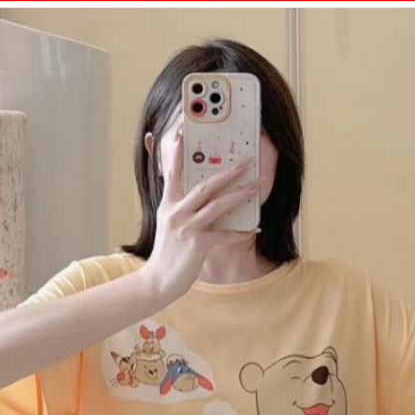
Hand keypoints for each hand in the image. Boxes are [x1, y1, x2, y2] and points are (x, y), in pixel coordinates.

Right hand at [141, 128, 260, 302]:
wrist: (158, 280)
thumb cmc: (168, 254)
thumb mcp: (168, 226)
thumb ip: (180, 209)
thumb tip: (201, 199)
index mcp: (168, 205)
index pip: (173, 173)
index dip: (177, 152)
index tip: (182, 133)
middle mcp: (176, 212)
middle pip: (204, 185)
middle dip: (227, 172)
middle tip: (245, 162)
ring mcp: (187, 227)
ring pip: (217, 205)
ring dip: (240, 194)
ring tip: (256, 185)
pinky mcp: (197, 244)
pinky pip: (225, 234)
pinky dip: (241, 232)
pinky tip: (255, 229)